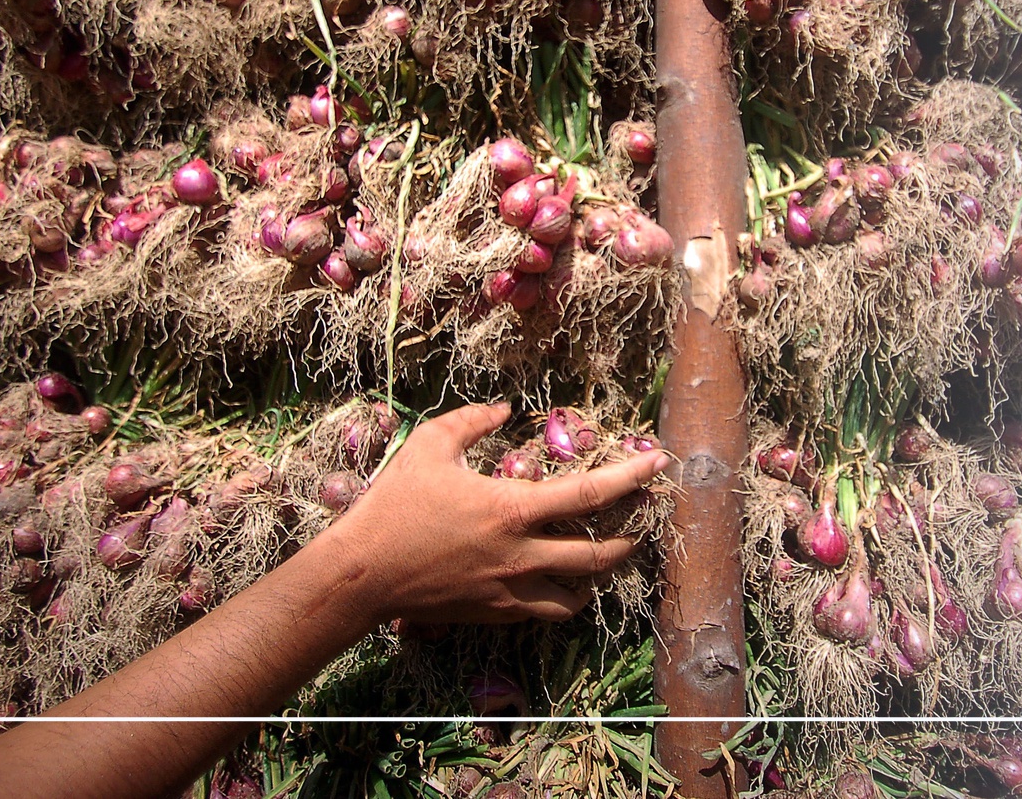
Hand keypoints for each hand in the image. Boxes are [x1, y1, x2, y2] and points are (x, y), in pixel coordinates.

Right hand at [321, 403, 668, 627]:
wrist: (363, 575)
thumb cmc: (394, 506)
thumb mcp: (429, 446)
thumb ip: (471, 422)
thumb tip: (505, 409)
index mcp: (512, 509)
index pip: (589, 494)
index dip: (631, 476)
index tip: (658, 462)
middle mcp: (522, 554)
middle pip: (601, 553)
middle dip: (632, 534)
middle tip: (645, 517)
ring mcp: (511, 589)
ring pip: (579, 592)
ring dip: (602, 572)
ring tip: (609, 553)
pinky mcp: (496, 612)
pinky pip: (548, 611)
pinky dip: (566, 597)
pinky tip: (566, 582)